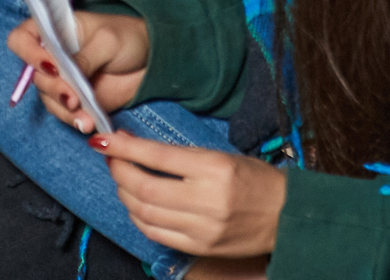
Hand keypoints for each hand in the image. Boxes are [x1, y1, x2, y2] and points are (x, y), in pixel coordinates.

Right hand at [9, 11, 149, 128]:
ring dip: (64, 109)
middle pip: (35, 75)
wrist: (152, 59)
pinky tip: (88, 123)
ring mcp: (62, 80)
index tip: (50, 66)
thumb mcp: (107, 41)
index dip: (27, 53)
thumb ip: (84, 58)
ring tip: (85, 116)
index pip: (21, 39)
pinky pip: (65, 113)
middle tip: (73, 97)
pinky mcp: (75, 100)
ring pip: (48, 98)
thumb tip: (66, 75)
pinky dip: (75, 120)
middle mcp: (51, 55)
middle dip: (53, 88)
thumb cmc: (127, 37)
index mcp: (53, 30)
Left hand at [88, 129, 284, 260]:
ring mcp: (203, 228)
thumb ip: (178, 155)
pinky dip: (139, 218)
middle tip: (111, 158)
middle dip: (119, 171)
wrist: (286, 216)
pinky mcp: (200, 247)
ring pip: (145, 212)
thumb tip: (134, 145)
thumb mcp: (220, 156)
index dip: (125, 148)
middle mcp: (207, 200)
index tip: (103, 141)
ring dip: (125, 194)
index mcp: (214, 168)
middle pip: (145, 188)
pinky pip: (156, 233)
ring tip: (122, 179)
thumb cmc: (255, 179)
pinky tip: (137, 204)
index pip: (157, 157)